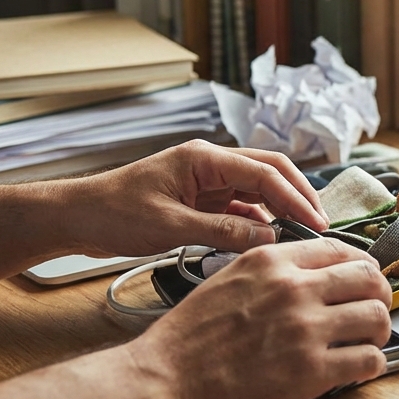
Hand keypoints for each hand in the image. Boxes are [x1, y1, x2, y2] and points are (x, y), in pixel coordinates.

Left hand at [64, 140, 329, 256]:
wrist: (76, 218)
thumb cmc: (112, 213)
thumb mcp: (170, 227)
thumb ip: (222, 232)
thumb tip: (268, 238)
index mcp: (204, 159)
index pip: (264, 173)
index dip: (295, 197)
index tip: (316, 222)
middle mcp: (210, 164)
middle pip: (270, 173)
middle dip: (298, 196)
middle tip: (322, 224)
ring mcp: (206, 182)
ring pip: (258, 190)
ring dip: (281, 209)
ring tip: (302, 235)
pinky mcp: (201, 200)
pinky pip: (240, 208)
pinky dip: (259, 222)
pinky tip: (270, 240)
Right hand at [126, 237, 391, 398]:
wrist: (163, 381)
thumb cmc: (188, 338)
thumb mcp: (227, 280)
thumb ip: (271, 272)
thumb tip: (311, 276)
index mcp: (271, 261)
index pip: (341, 249)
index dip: (360, 266)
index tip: (362, 281)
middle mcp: (294, 288)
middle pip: (369, 277)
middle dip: (378, 295)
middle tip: (372, 311)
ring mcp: (305, 329)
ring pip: (378, 316)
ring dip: (379, 331)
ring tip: (367, 342)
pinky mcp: (311, 371)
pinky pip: (369, 360)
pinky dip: (371, 366)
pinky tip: (358, 370)